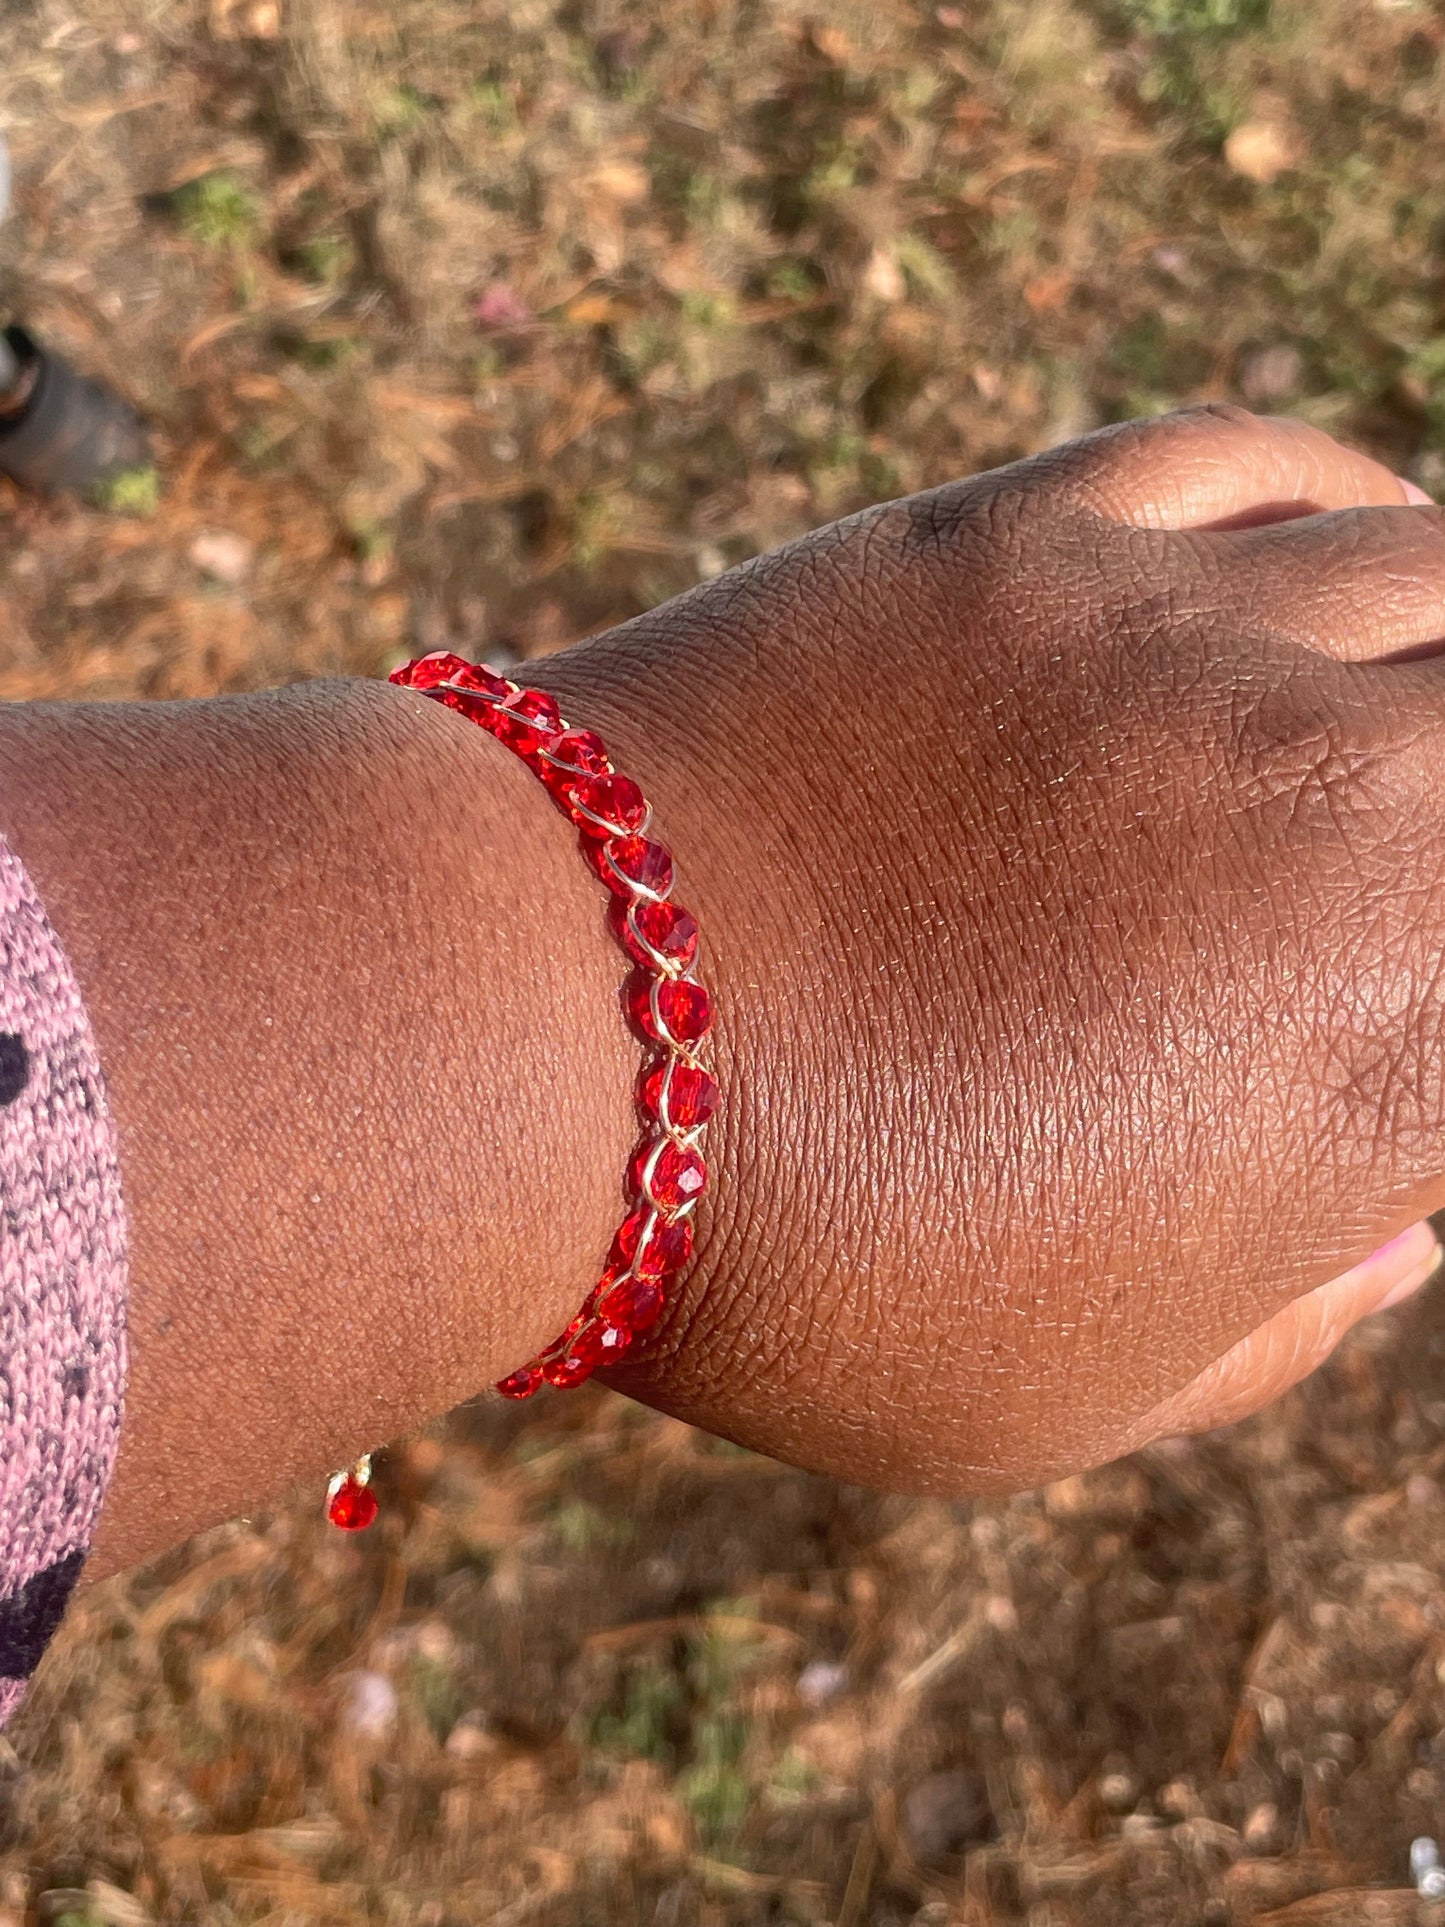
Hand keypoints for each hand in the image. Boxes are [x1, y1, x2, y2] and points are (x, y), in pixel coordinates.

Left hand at [535, 405, 1444, 1492]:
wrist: (544, 1028)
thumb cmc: (805, 1260)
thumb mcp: (1074, 1392)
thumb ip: (1284, 1322)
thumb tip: (1412, 1232)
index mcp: (1392, 1042)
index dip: (1444, 1031)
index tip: (1392, 1031)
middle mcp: (1340, 809)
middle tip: (1397, 874)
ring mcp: (1184, 641)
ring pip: (1433, 575)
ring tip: (1409, 705)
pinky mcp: (1034, 538)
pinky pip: (1260, 467)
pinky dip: (1341, 503)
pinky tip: (1341, 549)